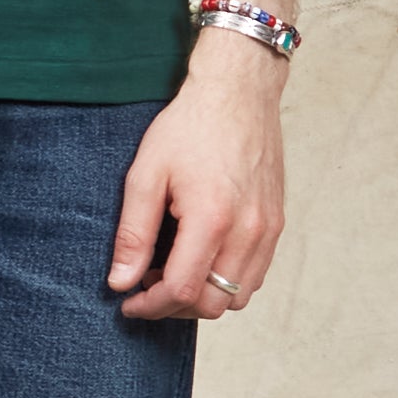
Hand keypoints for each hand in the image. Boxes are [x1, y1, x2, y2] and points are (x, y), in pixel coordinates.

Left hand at [106, 39, 286, 320]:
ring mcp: (268, 230)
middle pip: (213, 304)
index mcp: (212, 219)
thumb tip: (121, 282)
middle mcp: (248, 232)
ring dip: (204, 298)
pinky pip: (255, 275)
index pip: (182, 292)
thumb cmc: (190, 125)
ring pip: (238, 297)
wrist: (237, 91)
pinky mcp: (277, 223)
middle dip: (175, 307)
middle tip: (147, 285)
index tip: (129, 300)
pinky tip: (203, 258)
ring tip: (174, 272)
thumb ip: (133, 233)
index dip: (150, 306)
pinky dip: (228, 281)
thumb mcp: (147, 172)